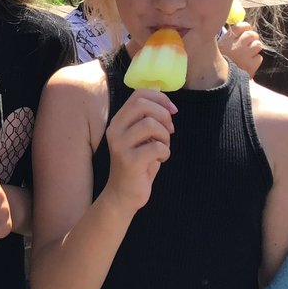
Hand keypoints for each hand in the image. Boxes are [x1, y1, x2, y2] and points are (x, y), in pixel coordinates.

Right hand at [102, 88, 174, 214]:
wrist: (123, 194)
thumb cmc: (137, 164)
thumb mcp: (141, 138)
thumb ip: (148, 120)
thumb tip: (167, 105)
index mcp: (118, 121)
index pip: (138, 94)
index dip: (160, 98)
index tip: (173, 111)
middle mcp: (115, 130)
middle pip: (143, 106)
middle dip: (164, 115)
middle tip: (169, 131)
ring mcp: (120, 145)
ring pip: (151, 124)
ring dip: (165, 136)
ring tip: (163, 148)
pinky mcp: (129, 160)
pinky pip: (157, 147)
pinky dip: (165, 153)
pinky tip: (160, 160)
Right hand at [220, 22, 263, 77]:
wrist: (218, 84)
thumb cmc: (217, 65)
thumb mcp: (216, 50)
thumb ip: (226, 39)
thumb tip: (238, 29)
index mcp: (226, 41)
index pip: (241, 26)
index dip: (245, 27)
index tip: (246, 30)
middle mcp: (236, 46)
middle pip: (251, 34)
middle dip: (252, 37)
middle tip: (248, 43)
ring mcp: (245, 56)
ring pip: (258, 45)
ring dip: (254, 48)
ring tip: (248, 54)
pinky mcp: (252, 66)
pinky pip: (259, 58)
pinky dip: (255, 60)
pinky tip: (248, 64)